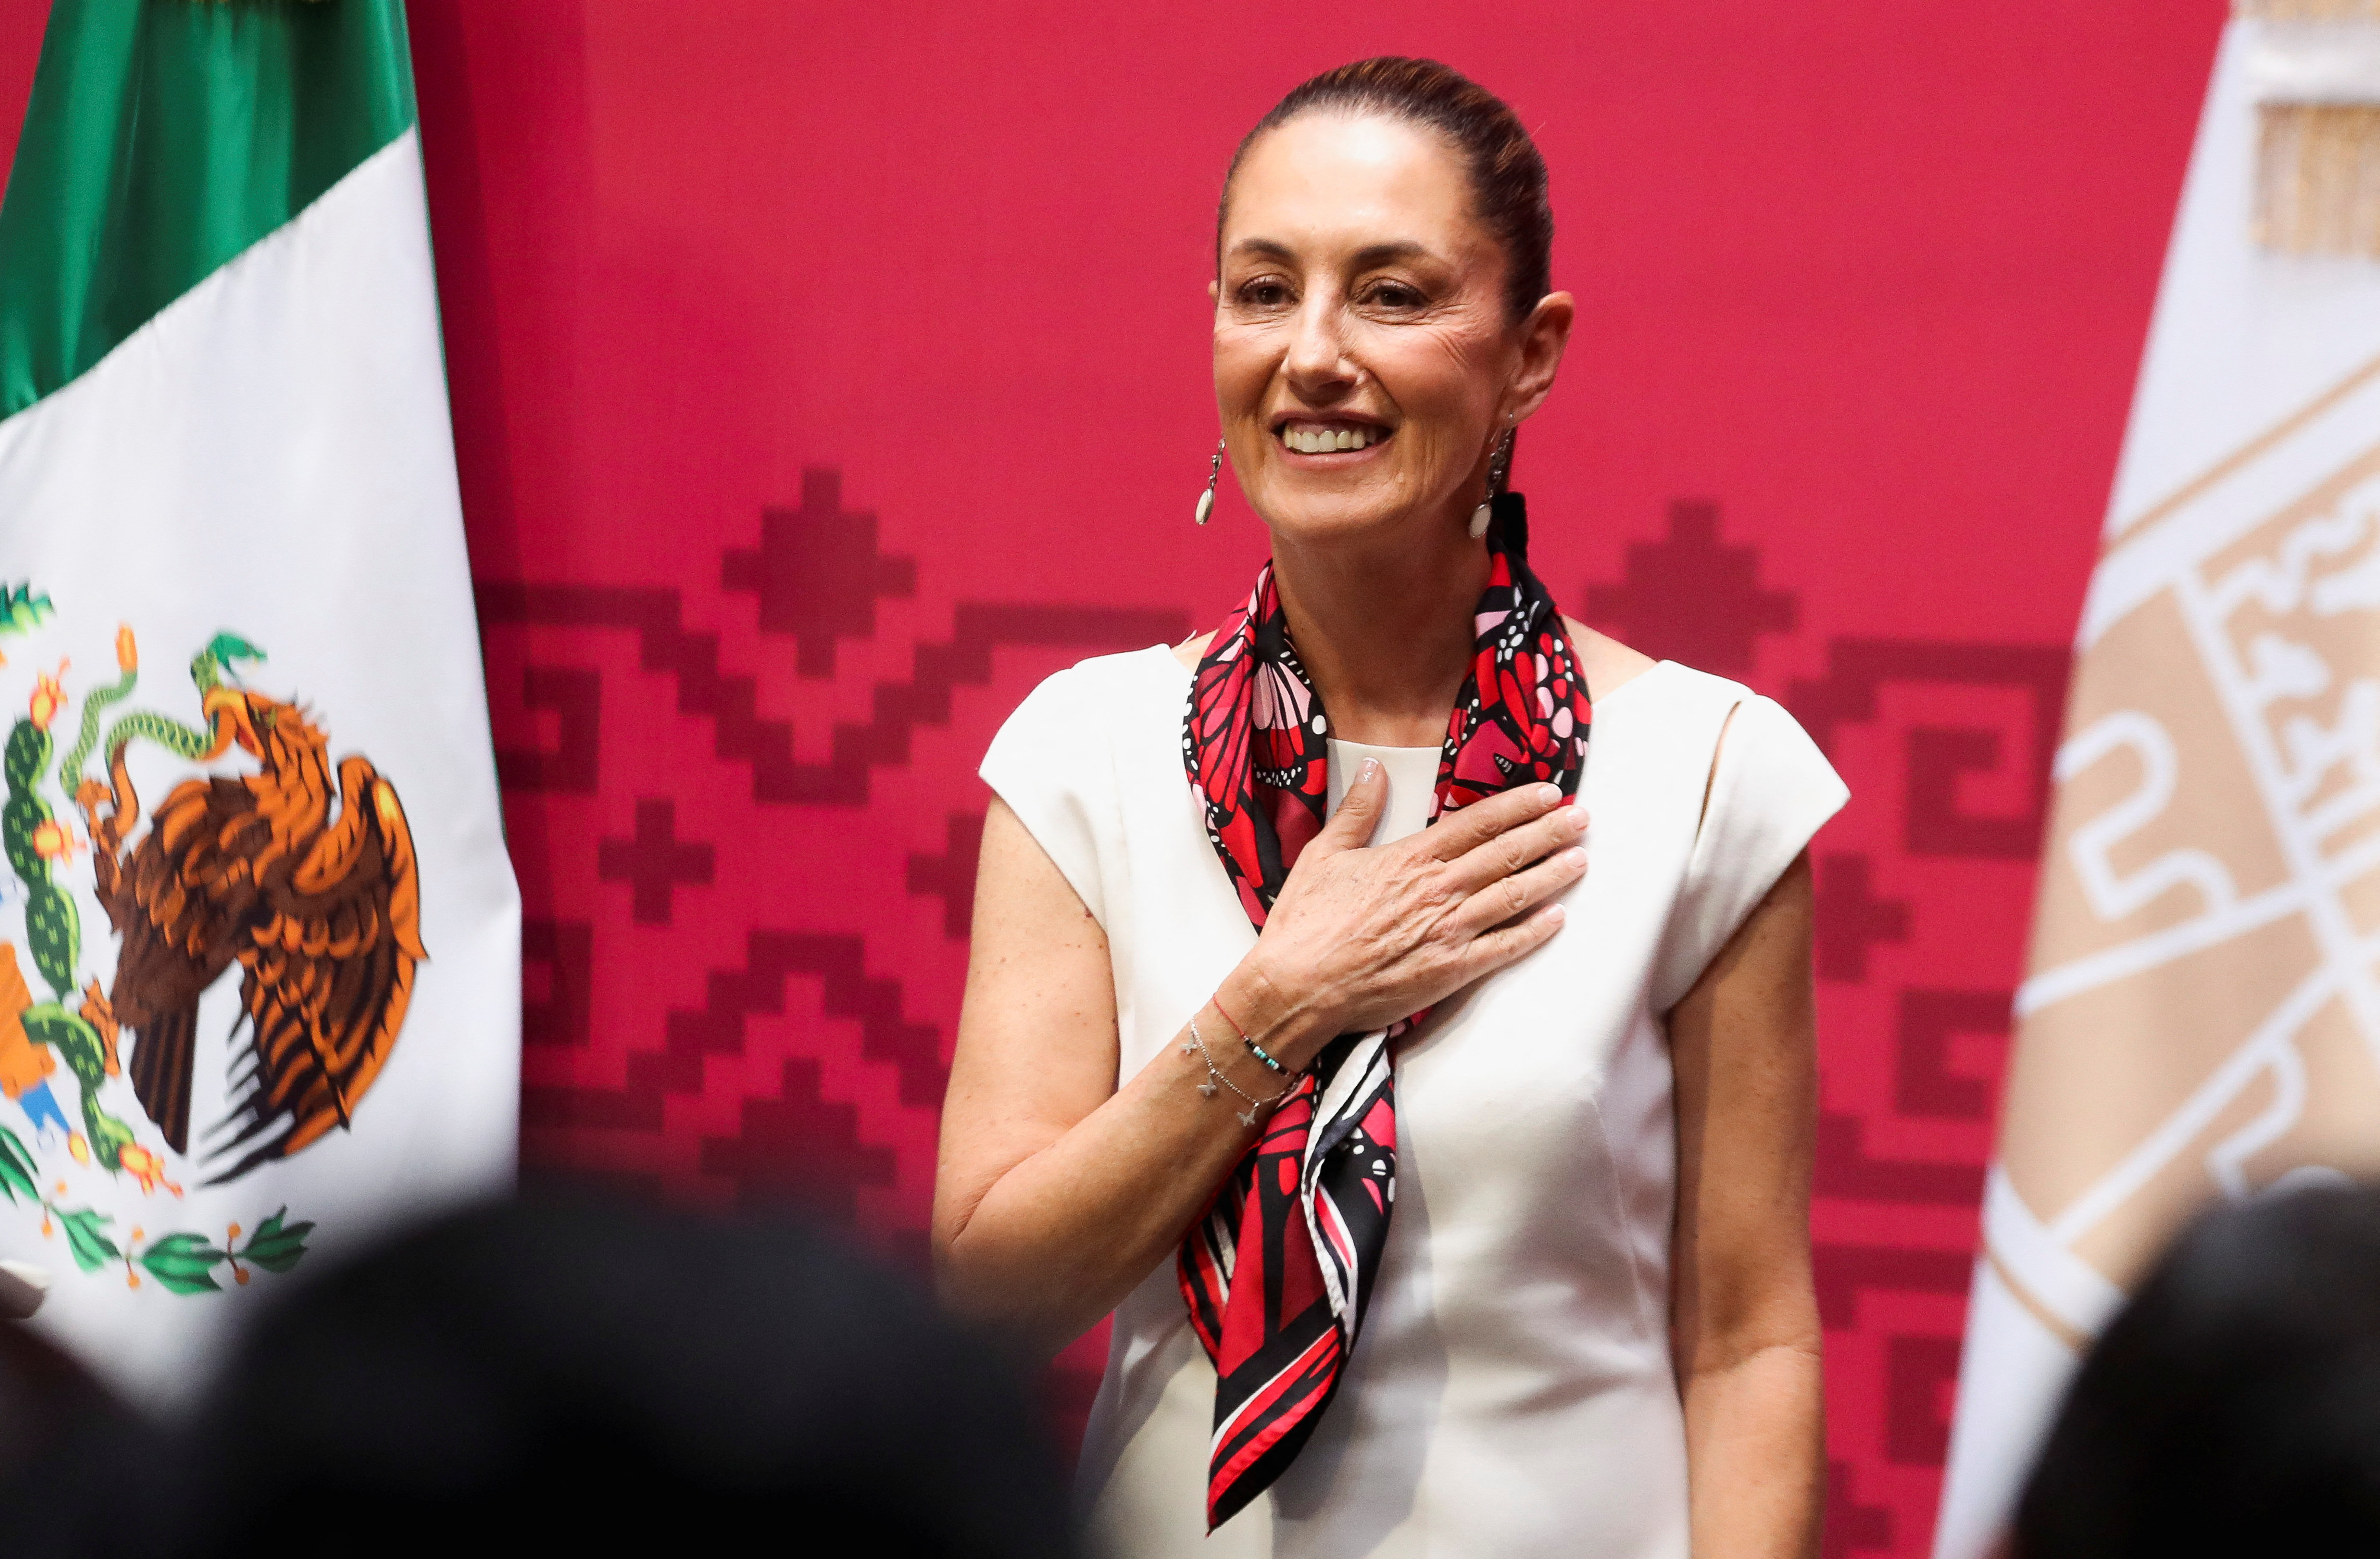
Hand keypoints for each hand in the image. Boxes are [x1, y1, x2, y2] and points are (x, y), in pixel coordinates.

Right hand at [1225, 763, 1586, 1064]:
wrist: (1297, 986)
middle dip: (1548, 833)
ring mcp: (1448, 931)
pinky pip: (1503, 948)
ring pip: (1513, 895)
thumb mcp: (1324, 853)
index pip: (1478, 823)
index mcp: (1410, 858)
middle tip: (1582, 819)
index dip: (1518, 806)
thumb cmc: (1306, 922)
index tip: (1549, 793)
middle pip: (1506, 854)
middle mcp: (1438, 890)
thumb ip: (1357, 811)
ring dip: (1551, 875)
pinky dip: (1534, 932)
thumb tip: (1373, 768)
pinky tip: (1558, 919)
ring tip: (1581, 858)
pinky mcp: (1450, 970)